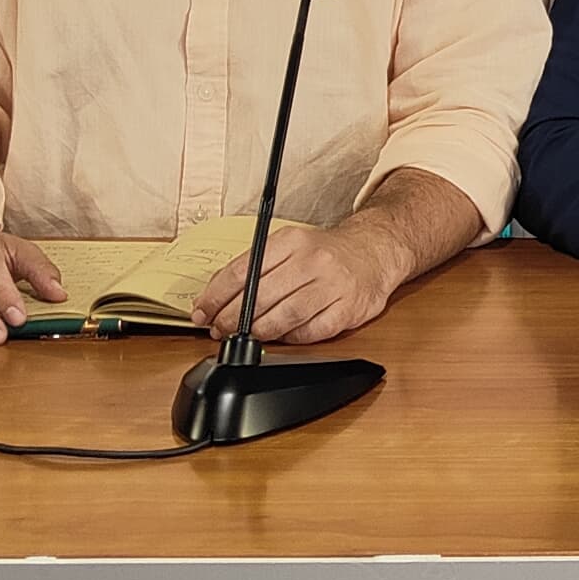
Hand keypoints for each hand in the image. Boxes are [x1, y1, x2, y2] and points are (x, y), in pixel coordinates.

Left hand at [190, 216, 411, 345]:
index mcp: (292, 241)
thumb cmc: (326, 253)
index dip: (216, 296)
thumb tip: (217, 298)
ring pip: (284, 316)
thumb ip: (257, 267)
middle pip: (260, 296)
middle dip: (231, 318)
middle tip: (218, 329)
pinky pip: (311, 332)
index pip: (243, 270)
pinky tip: (282, 336)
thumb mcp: (290, 246)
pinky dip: (291, 338)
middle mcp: (312, 261)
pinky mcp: (348, 310)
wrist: (375, 251)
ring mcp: (332, 286)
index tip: (203, 311)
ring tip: (246, 336)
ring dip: (258, 332)